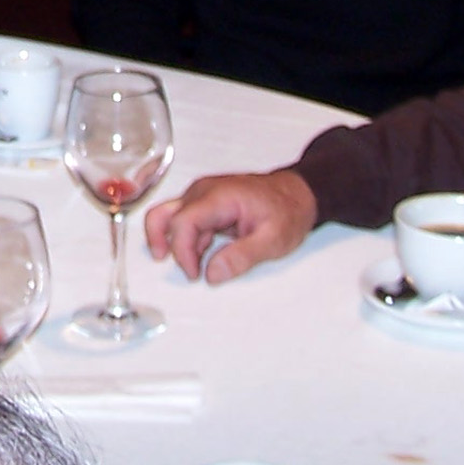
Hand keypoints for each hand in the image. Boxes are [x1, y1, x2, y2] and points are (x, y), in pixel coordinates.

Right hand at [143, 168, 316, 283]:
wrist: (297, 194)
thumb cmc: (287, 212)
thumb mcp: (273, 240)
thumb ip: (242, 257)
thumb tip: (212, 274)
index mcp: (220, 196)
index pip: (183, 221)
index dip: (182, 251)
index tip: (195, 274)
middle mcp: (204, 191)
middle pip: (166, 216)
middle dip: (170, 247)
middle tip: (188, 271)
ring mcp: (201, 194)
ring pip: (169, 216)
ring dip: (176, 243)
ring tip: (196, 265)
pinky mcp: (203, 201)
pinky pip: (182, 219)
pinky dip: (185, 239)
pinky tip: (202, 255)